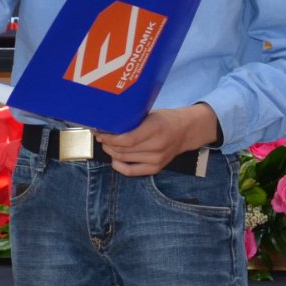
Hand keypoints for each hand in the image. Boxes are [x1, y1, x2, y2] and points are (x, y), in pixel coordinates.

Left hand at [96, 104, 219, 176]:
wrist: (185, 131)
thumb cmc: (165, 119)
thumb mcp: (150, 114)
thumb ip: (133, 121)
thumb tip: (108, 124)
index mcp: (155, 128)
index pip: (127, 139)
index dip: (109, 137)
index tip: (100, 131)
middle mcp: (157, 146)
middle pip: (123, 150)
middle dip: (107, 143)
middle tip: (100, 136)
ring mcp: (157, 159)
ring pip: (124, 159)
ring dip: (111, 152)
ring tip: (106, 144)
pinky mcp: (156, 168)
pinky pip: (131, 171)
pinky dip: (119, 165)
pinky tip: (114, 158)